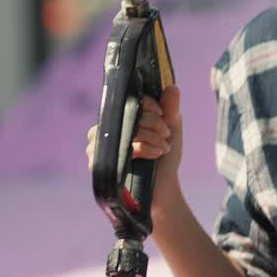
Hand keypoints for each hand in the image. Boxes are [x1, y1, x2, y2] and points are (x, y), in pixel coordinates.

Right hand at [86, 84, 182, 214]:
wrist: (163, 188)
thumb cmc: (164, 157)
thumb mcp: (171, 129)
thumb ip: (170, 109)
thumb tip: (173, 87)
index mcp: (120, 119)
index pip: (127, 100)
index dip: (146, 104)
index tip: (163, 114)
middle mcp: (107, 131)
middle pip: (126, 114)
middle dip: (152, 122)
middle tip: (166, 134)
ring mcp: (102, 148)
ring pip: (125, 130)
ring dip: (149, 136)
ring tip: (163, 147)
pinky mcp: (103, 164)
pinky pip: (123, 148)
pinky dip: (144, 148)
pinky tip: (156, 153)